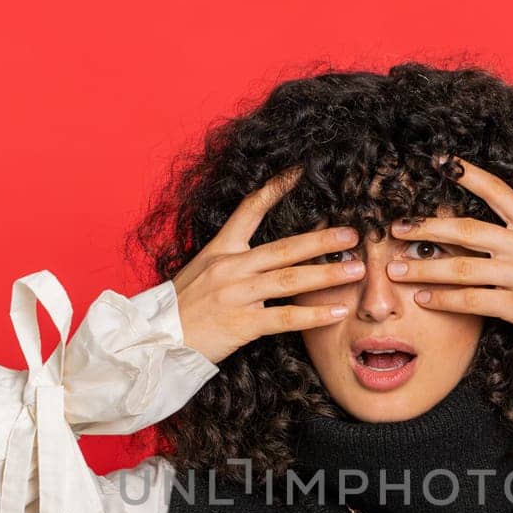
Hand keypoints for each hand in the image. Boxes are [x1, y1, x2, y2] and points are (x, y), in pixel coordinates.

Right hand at [173, 166, 365, 364]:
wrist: (156, 341)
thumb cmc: (180, 310)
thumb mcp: (199, 272)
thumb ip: (230, 261)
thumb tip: (263, 256)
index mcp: (220, 250)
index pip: (249, 209)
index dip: (275, 189)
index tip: (299, 172)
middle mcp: (230, 267)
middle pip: (284, 248)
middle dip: (322, 240)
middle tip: (353, 234)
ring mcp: (236, 295)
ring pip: (290, 280)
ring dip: (327, 274)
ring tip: (356, 269)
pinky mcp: (241, 324)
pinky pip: (284, 318)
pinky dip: (313, 316)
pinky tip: (336, 312)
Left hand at [384, 156, 512, 341]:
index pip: (495, 190)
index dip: (466, 174)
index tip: (440, 163)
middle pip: (464, 230)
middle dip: (426, 228)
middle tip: (396, 228)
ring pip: (460, 268)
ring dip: (424, 267)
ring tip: (396, 268)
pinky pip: (472, 301)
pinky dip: (444, 300)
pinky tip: (424, 299)